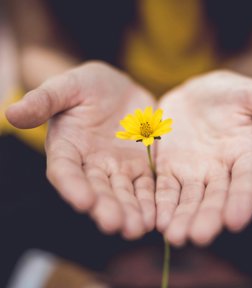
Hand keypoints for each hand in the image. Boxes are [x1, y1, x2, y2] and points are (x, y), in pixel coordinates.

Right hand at [6, 62, 155, 238]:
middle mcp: (91, 165)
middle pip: (97, 190)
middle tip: (115, 225)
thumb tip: (12, 113)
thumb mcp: (67, 86)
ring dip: (130, 211)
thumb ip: (44, 100)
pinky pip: (146, 186)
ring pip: (123, 193)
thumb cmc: (87, 86)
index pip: (65, 171)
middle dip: (106, 207)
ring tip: (138, 228)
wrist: (119, 89)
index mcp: (67, 148)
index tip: (83, 201)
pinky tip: (156, 216)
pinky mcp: (140, 166)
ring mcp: (118, 168)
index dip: (72, 186)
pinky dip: (150, 201)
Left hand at [155, 70, 251, 245]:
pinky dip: (161, 204)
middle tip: (198, 237)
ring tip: (175, 237)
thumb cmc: (230, 94)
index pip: (247, 181)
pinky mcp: (170, 169)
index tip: (236, 220)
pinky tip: (156, 220)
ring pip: (189, 199)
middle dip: (207, 217)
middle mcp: (221, 171)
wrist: (196, 94)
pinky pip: (165, 189)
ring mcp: (194, 172)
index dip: (243, 199)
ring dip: (182, 218)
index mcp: (245, 155)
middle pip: (215, 197)